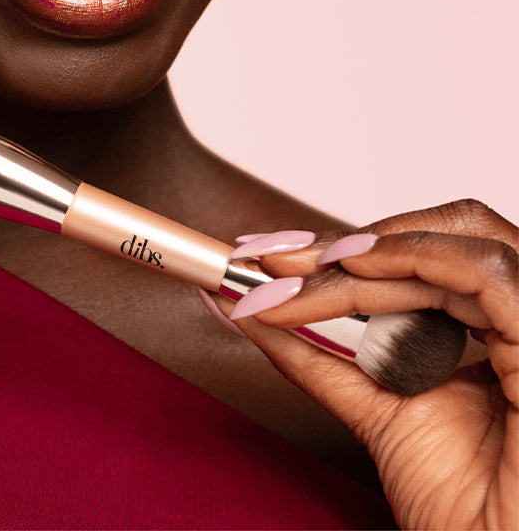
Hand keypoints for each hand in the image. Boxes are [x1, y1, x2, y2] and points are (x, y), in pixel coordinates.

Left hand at [202, 201, 516, 529]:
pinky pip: (484, 271)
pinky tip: (349, 270)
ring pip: (455, 245)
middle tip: (269, 259)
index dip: (349, 249)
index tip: (270, 260)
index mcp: (498, 332)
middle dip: (347, 244)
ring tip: (297, 275)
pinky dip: (410, 257)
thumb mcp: (375, 410)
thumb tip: (250, 307)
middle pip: (441, 239)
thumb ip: (319, 356)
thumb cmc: (461, 507)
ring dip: (364, 251)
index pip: (428, 257)